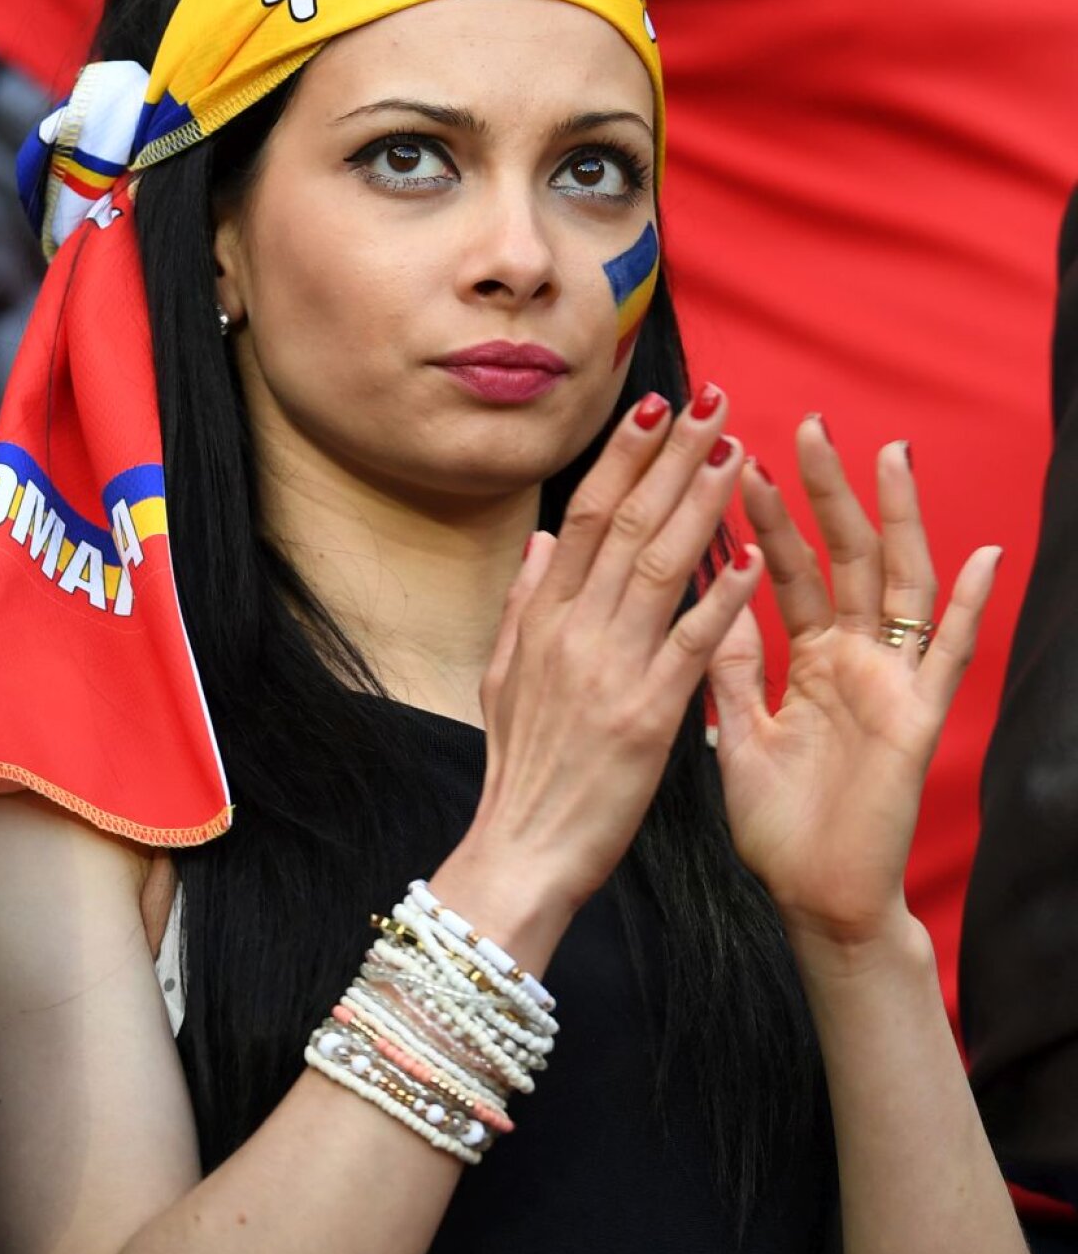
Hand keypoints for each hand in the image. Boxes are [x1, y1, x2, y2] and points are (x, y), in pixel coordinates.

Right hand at [457, 387, 760, 930]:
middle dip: (671, 455)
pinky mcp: (646, 716)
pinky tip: (752, 556)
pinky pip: (691, 644)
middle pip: (626, 523)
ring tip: (737, 448)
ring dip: (702, 502)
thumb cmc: (521, 770)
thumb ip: (524, 604)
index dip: (622, 458)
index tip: (654, 406)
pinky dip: (721, 597)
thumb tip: (541, 542)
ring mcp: (608, 669)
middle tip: (713, 400)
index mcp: (542, 618)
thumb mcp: (502, 677)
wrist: (521, 853)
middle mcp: (573, 630)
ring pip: (660, 565)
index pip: (584, 516)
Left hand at [708, 417, 1000, 952]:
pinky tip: (983, 555)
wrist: (818, 901)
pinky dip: (967, 606)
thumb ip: (732, 664)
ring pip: (898, 583)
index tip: (740, 460)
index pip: (785, 570)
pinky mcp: (920, 718)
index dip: (766, 517)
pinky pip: (949, 655)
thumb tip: (710, 590)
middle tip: (808, 424)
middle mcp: (853, 658)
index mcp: (808, 658)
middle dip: (827, 493)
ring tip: (889, 454)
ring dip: (895, 520)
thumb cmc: (780, 825)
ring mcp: (891, 682)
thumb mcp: (739, 731)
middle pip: (844, 557)